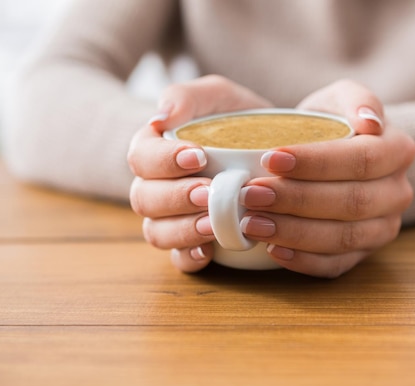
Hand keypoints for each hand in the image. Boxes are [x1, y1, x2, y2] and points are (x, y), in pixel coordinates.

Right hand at [127, 75, 271, 271]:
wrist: (272, 150)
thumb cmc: (237, 121)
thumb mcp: (218, 97)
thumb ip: (187, 97)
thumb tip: (160, 118)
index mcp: (154, 151)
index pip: (141, 157)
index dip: (163, 161)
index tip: (199, 157)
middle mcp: (156, 187)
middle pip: (144, 198)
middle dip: (175, 197)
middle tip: (208, 192)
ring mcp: (171, 219)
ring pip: (156, 232)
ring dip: (182, 230)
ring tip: (213, 224)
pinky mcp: (192, 243)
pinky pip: (178, 259)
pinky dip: (189, 257)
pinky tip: (209, 250)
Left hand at [239, 80, 414, 276]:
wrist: (330, 156)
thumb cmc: (329, 125)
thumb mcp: (340, 98)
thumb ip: (355, 98)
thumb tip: (369, 122)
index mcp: (397, 151)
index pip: (361, 160)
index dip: (316, 162)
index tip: (270, 158)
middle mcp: (397, 193)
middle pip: (350, 202)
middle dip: (296, 200)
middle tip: (250, 194)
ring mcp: (383, 227)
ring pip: (342, 237)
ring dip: (294, 232)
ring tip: (251, 223)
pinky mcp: (363, 254)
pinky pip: (336, 265)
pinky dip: (303, 261)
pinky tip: (273, 250)